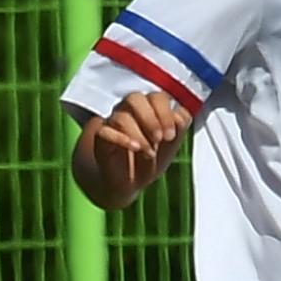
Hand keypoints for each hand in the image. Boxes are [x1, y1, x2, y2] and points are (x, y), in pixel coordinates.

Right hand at [78, 87, 194, 207]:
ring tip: (149, 153)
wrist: (130, 183)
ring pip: (121, 116)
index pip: (155, 97)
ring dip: (139, 135)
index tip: (170, 135)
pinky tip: (134, 148)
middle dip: (150, 119)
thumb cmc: (151, 158)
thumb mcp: (171, 146)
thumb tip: (179, 115)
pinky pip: (104, 131)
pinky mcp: (101, 137)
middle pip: (134, 98)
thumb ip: (179, 127)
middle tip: (160, 139)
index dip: (164, 113)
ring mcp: (112, 122)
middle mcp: (128, 111)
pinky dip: (121, 139)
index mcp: (148, 108)